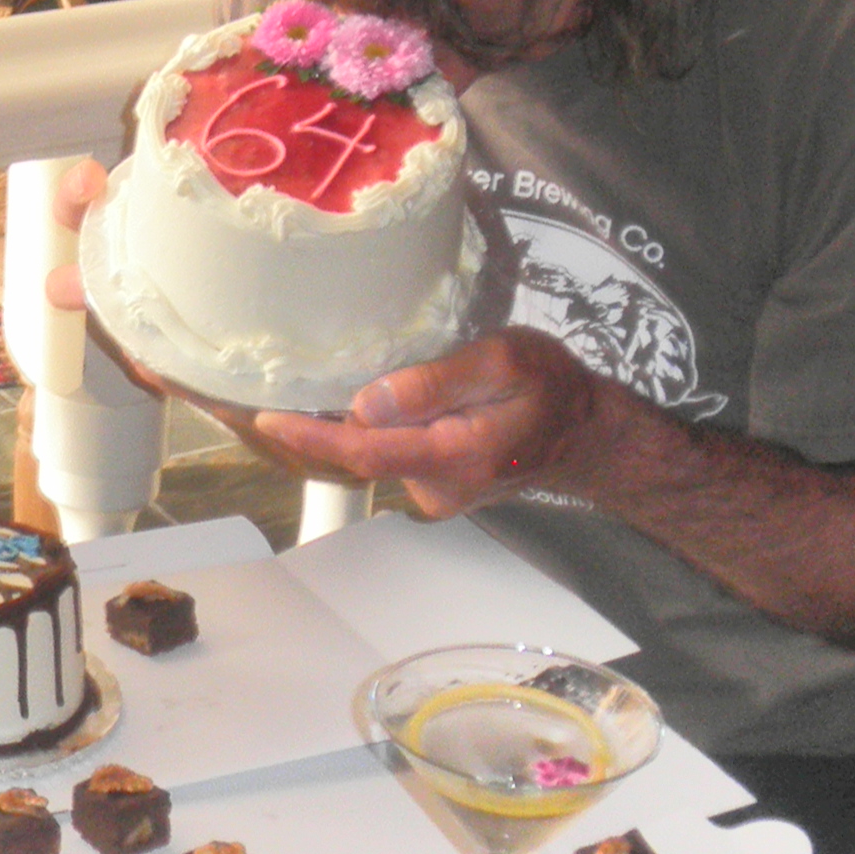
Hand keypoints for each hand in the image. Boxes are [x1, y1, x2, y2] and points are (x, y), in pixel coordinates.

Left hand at [241, 328, 626, 517]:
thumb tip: (369, 402)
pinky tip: (388, 400)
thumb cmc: (550, 386)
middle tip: (286, 384)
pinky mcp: (435, 486)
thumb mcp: (504, 361)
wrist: (586, 433)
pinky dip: (379, 429)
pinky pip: (392, 454)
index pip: (366, 452)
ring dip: (355, 423)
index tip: (267, 419)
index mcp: (455, 455)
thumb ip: (437, 383)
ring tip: (351, 378)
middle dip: (321, 424)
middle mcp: (438, 487)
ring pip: (376, 453)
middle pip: (362, 454)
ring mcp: (436, 492)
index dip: (313, 437)